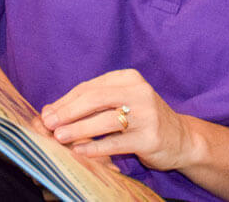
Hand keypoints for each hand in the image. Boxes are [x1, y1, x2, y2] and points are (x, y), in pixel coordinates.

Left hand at [40, 69, 194, 171]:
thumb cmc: (143, 119)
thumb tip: (49, 111)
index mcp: (129, 78)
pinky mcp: (150, 137)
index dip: (65, 101)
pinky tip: (79, 151)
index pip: (90, 87)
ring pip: (105, 120)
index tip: (47, 114)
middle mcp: (139, 92)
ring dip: (78, 129)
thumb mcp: (121, 102)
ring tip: (59, 137)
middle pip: (95, 98)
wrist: (181, 138)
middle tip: (49, 124)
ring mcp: (147, 114)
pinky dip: (95, 147)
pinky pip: (116, 142)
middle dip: (68, 112)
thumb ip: (90, 103)